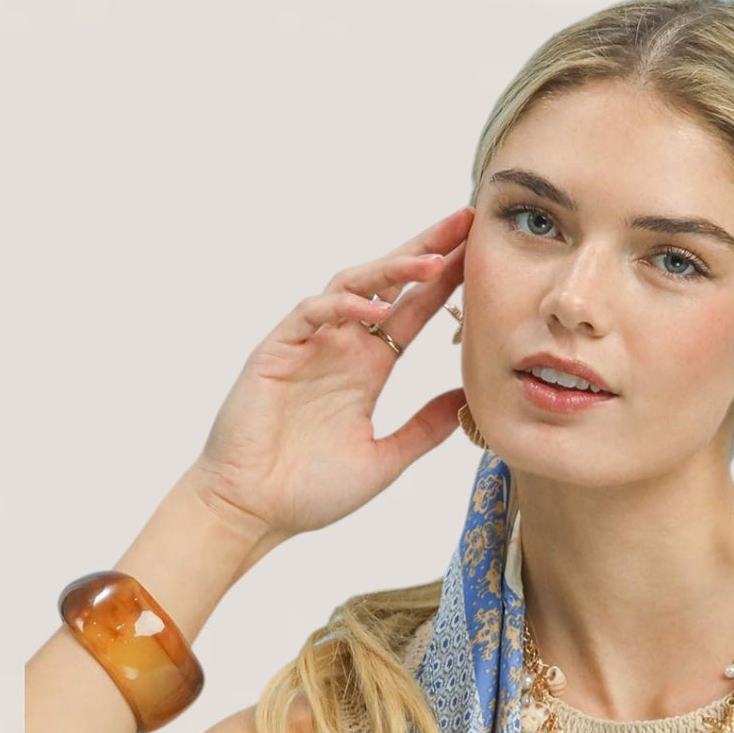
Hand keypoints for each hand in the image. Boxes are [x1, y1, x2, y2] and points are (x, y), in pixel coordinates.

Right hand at [187, 205, 474, 542]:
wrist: (254, 512)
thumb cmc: (310, 490)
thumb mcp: (387, 459)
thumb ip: (425, 427)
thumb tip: (469, 400)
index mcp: (368, 367)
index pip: (413, 311)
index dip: (444, 283)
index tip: (479, 256)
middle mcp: (342, 347)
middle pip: (387, 283)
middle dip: (425, 250)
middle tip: (464, 221)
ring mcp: (309, 344)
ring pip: (351, 286)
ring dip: (391, 269)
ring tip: (432, 259)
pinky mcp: (276, 351)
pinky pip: (311, 313)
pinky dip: (342, 305)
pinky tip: (375, 308)